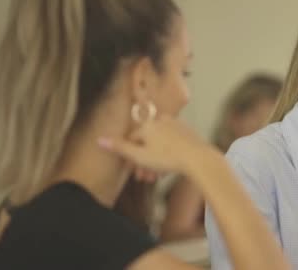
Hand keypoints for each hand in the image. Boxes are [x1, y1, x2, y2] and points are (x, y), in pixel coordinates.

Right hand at [97, 115, 220, 173]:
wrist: (198, 158)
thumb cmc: (168, 158)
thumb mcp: (139, 156)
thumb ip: (119, 148)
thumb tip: (99, 139)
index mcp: (147, 124)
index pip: (132, 140)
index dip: (130, 157)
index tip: (133, 171)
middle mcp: (161, 120)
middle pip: (146, 143)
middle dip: (144, 161)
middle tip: (145, 178)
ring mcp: (176, 125)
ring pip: (159, 144)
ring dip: (155, 161)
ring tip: (157, 176)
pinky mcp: (187, 132)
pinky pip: (172, 143)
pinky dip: (168, 154)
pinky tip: (169, 168)